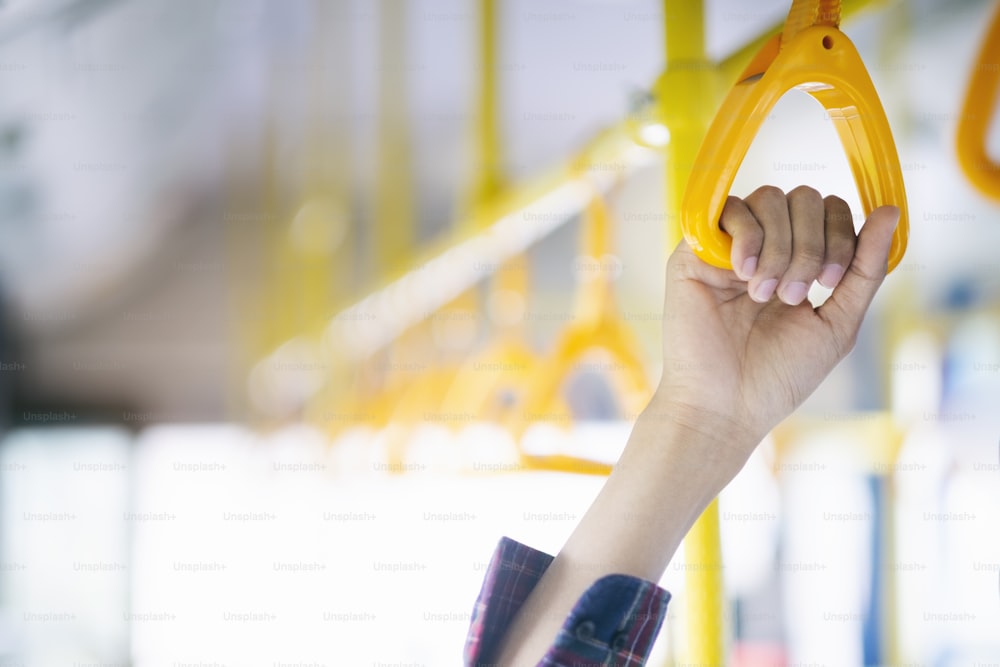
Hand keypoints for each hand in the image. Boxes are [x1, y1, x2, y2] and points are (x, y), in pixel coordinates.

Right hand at [655, 185, 899, 471]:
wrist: (726, 405)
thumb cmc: (779, 374)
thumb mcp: (838, 321)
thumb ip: (865, 268)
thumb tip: (889, 211)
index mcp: (799, 259)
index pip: (831, 210)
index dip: (841, 235)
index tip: (829, 283)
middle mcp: (765, 245)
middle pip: (804, 197)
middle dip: (811, 244)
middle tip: (795, 296)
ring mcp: (729, 245)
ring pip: (769, 198)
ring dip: (781, 246)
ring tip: (766, 294)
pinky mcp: (695, 250)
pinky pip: (730, 209)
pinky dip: (749, 238)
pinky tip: (745, 275)